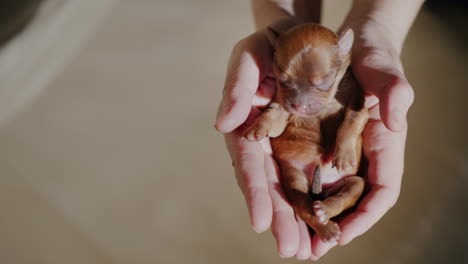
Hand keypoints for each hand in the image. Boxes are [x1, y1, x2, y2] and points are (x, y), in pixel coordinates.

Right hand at [215, 29, 318, 259]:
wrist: (296, 38)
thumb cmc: (268, 45)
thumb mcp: (249, 56)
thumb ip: (237, 87)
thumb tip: (223, 124)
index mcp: (246, 125)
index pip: (248, 163)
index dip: (254, 192)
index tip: (261, 222)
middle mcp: (264, 142)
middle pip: (270, 184)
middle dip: (280, 218)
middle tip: (290, 250)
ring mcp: (285, 146)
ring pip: (291, 187)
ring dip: (300, 219)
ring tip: (309, 250)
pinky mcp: (307, 144)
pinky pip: (313, 174)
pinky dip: (319, 200)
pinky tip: (326, 223)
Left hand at [311, 19, 414, 257]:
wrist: (350, 44)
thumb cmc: (372, 55)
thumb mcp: (383, 68)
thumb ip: (394, 91)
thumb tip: (396, 122)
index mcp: (385, 143)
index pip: (384, 190)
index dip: (366, 216)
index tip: (343, 235)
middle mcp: (364, 153)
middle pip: (354, 200)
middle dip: (334, 226)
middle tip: (310, 250)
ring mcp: (342, 150)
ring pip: (331, 193)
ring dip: (314, 218)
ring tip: (295, 242)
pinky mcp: (320, 142)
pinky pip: (311, 173)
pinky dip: (301, 193)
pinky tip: (284, 207)